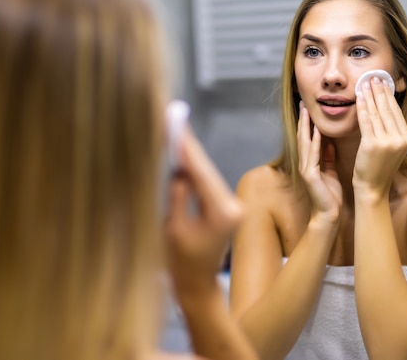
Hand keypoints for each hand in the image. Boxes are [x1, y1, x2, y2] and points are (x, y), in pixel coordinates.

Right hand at [165, 128, 242, 295]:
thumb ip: (177, 194)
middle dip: (189, 148)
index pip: (201, 173)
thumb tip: (179, 166)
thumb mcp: (174, 227)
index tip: (177, 126)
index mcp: (222, 213)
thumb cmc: (182, 263)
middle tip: (174, 121)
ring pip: (207, 175)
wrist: (197, 285)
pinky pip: (208, 184)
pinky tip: (183, 156)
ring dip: (191, 158)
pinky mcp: (227, 208)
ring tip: (175, 134)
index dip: (187, 148)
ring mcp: (232, 207)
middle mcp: (233, 207)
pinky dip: (194, 171)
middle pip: (207, 170)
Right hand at [297, 101, 342, 226]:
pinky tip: (316, 132)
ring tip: (306, 112)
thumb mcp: (330, 172)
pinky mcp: (310, 175)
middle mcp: (305, 163)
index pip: (308, 138)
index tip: (309, 108)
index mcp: (311, 162)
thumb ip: (328, 157)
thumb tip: (329, 143)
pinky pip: (312, 155)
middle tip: (303, 103)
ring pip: (304, 143)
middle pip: (303, 137)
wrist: (328, 215)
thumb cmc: (330, 195)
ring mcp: (306, 169)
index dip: (308, 123)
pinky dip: (313, 143)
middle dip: (303, 120)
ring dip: (305, 127)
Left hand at [354, 77, 406, 196]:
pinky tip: (359, 97)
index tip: (383, 82)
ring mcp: (388, 142)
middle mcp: (401, 139)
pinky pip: (367, 121)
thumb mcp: (391, 148)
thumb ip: (392, 131)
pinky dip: (362, 107)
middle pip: (388, 109)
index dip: (389, 96)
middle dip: (380, 91)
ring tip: (365, 83)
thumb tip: (386, 108)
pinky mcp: (373, 144)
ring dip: (371, 95)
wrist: (372, 188)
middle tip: (374, 76)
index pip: (396, 112)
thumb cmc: (378, 168)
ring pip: (377, 113)